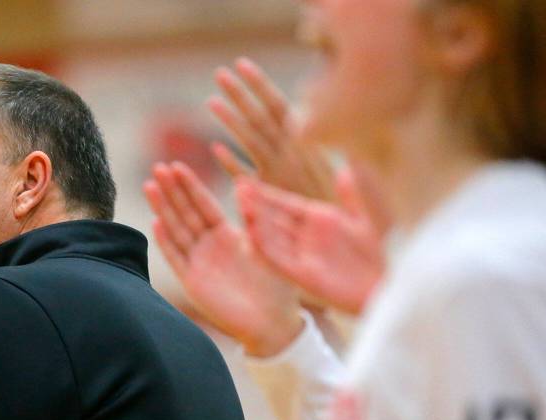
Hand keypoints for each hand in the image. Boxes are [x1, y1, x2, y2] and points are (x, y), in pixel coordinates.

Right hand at [144, 161, 304, 356]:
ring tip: (149, 186)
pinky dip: (166, 242)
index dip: (190, 185)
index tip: (176, 165)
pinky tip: (156, 223)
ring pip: (177, 230)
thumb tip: (245, 182)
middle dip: (171, 191)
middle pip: (186, 212)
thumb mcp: (268, 244)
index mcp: (227, 233)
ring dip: (163, 209)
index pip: (204, 204)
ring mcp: (199, 262)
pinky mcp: (193, 282)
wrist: (273, 322)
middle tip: (157, 168)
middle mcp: (209, 245)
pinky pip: (177, 258)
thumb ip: (254, 216)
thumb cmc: (277, 284)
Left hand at [208, 57, 334, 200]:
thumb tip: (291, 110)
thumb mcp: (318, 159)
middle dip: (241, 94)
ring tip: (210, 101)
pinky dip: (232, 163)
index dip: (259, 85)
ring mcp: (282, 174)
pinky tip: (215, 149)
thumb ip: (302, 137)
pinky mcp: (273, 197)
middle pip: (262, 117)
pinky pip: (249, 177)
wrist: (335, 230)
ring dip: (232, 120)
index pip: (279, 105)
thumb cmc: (325, 195)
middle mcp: (294, 153)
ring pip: (253, 142)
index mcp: (306, 139)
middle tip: (219, 73)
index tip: (241, 64)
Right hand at [237, 173, 384, 315]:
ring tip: (241, 205)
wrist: (382, 288)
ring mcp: (301, 257)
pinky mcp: (302, 276)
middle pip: (273, 219)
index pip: (285, 203)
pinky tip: (252, 236)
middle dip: (255, 204)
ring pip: (271, 238)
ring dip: (255, 223)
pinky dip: (264, 249)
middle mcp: (304, 239)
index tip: (246, 181)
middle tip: (238, 187)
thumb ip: (351, 197)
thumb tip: (344, 171)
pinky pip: (277, 261)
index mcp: (316, 222)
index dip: (266, 193)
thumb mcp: (363, 220)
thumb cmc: (375, 257)